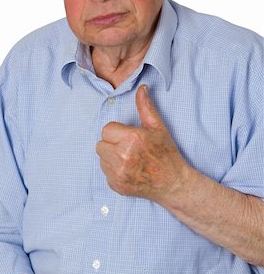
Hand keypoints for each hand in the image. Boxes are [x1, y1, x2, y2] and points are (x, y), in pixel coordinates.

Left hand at [96, 85, 188, 202]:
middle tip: (128, 148)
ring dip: (111, 157)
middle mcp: (123, 156)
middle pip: (100, 144)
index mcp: (132, 138)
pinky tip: (128, 170)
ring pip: (101, 158)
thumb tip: (141, 88)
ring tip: (128, 159)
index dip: (117, 132)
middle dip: (112, 144)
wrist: (173, 183)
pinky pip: (105, 172)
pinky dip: (113, 171)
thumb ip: (145, 107)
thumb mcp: (158, 127)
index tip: (129, 136)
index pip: (106, 129)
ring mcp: (119, 173)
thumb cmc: (166, 153)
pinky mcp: (116, 185)